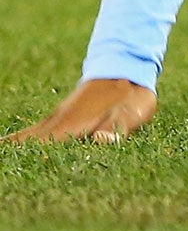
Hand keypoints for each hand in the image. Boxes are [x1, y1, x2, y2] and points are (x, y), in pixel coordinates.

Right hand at [6, 78, 156, 142]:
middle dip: (11, 151)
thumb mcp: (131, 113)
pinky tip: (13, 149)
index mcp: (72, 125)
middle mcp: (59, 122)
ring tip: (2, 156)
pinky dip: (21, 141)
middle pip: (26, 141)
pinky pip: (36, 132)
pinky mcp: (62, 119)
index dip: (23, 152)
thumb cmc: (131, 97)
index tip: (5, 161)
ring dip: (14, 147)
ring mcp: (59, 119)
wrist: (129, 69)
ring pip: (29, 136)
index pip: (41, 144)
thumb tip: (102, 140)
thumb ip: (117, 127)